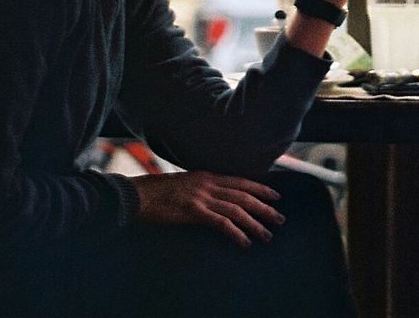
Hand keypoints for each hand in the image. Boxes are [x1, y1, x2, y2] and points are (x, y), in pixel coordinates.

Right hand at [130, 171, 284, 247]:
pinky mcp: (194, 211)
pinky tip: (245, 242)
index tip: (275, 196)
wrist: (139, 195)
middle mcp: (208, 184)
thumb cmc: (157, 192)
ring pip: (237, 210)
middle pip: (244, 196)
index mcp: (207, 176)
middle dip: (264, 207)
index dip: (260, 189)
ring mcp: (202, 197)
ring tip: (267, 235)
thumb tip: (214, 197)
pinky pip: (221, 223)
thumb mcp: (184, 183)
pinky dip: (236, 233)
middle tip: (280, 218)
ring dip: (255, 224)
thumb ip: (201, 188)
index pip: (240, 182)